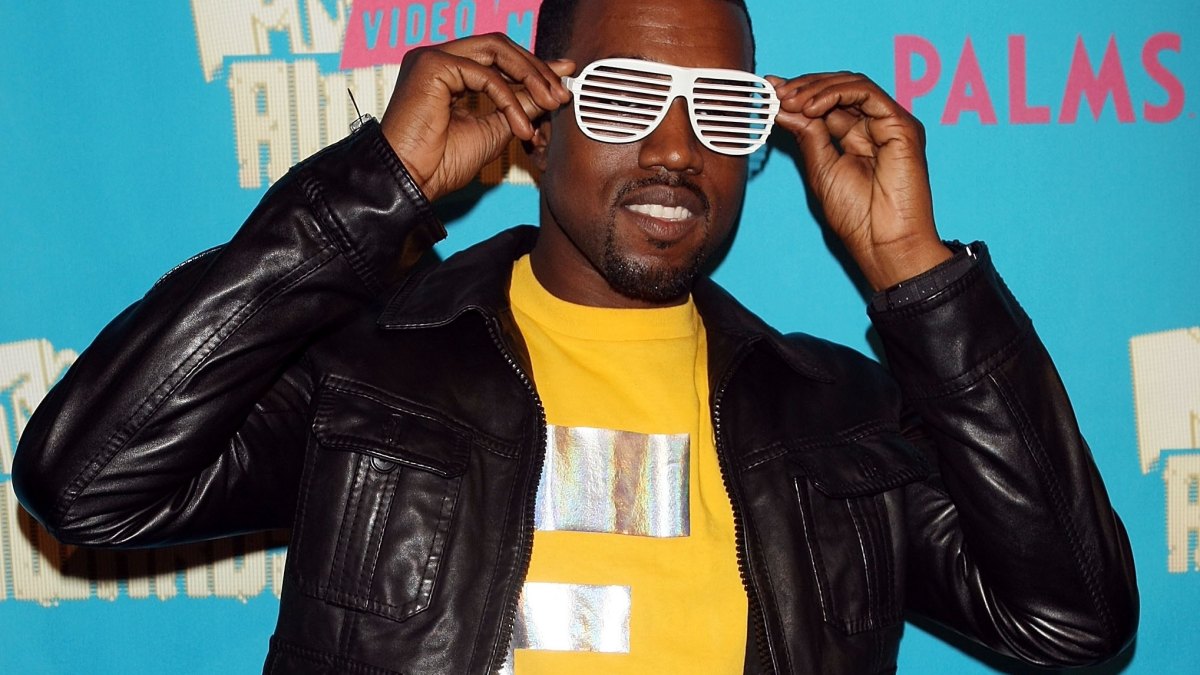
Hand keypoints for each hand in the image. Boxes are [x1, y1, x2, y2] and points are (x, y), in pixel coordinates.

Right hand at [380, 34, 573, 201]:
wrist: (412, 182)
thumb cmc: (442, 164)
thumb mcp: (495, 129)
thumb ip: (521, 104)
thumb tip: (553, 88)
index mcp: (448, 72)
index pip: (498, 57)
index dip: (533, 66)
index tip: (564, 76)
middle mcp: (438, 59)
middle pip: (500, 46)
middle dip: (537, 69)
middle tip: (561, 94)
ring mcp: (432, 58)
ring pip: (496, 50)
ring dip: (530, 77)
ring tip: (550, 104)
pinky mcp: (431, 65)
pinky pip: (486, 75)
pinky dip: (509, 99)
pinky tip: (520, 126)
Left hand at [767, 72, 951, 289]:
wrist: (881, 241)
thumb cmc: (856, 215)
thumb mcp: (820, 167)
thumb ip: (806, 133)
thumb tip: (781, 104)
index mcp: (856, 137)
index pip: (826, 103)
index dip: (798, 94)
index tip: (769, 91)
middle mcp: (874, 126)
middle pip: (839, 88)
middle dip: (804, 86)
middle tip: (777, 93)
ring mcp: (890, 124)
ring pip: (852, 83)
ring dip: (816, 88)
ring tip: (791, 101)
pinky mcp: (902, 125)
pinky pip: (867, 93)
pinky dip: (835, 94)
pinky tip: (811, 108)